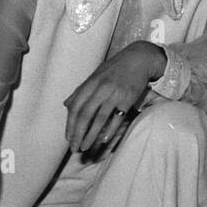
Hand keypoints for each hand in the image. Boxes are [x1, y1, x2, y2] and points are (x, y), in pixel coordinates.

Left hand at [63, 42, 164, 156]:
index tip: (68, 138)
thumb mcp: (95, 76)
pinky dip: (109, 130)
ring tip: (85, 147)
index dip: (70, 125)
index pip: (75, 108)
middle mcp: (100, 89)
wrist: (139, 58)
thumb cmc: (115, 68)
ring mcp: (114, 94)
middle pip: (84, 115)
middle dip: (77, 134)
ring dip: (90, 136)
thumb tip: (67, 105)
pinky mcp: (128, 98)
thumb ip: (81, 91)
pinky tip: (103, 140)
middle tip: (74, 148)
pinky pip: (117, 118)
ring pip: (99, 119)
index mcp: (90, 83)